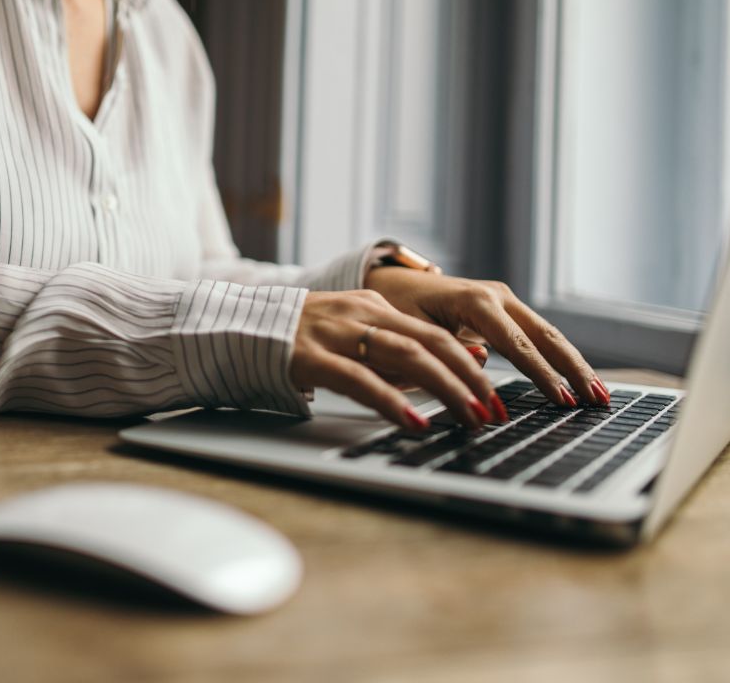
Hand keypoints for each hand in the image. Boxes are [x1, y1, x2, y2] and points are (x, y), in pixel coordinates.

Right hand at [288, 290, 504, 430]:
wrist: (233, 330)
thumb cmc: (298, 343)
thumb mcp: (353, 341)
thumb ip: (396, 354)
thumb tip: (460, 366)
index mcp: (373, 307)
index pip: (435, 333)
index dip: (471, 364)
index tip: (496, 395)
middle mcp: (358, 313)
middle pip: (430, 342)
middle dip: (469, 378)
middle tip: (494, 411)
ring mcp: (333, 333)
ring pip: (404, 355)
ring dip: (444, 388)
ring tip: (469, 417)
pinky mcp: (308, 357)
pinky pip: (358, 379)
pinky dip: (392, 401)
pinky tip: (414, 422)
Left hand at [363, 266, 609, 408]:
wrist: (394, 284)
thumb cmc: (398, 309)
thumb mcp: (413, 331)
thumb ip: (446, 349)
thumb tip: (484, 362)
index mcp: (474, 301)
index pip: (516, 344)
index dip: (540, 374)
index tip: (560, 400)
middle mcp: (496, 296)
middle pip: (545, 336)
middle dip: (573, 370)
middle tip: (597, 401)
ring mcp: (504, 300)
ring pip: (548, 335)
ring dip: (574, 365)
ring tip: (598, 396)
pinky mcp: (505, 310)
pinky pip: (537, 336)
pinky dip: (559, 358)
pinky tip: (576, 381)